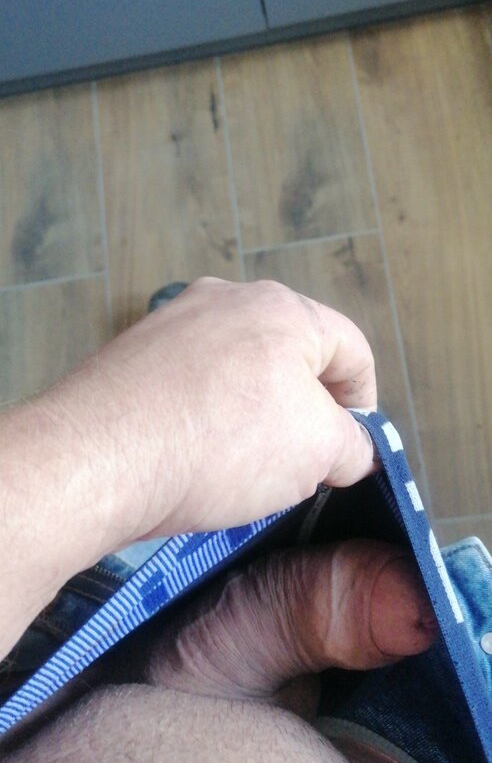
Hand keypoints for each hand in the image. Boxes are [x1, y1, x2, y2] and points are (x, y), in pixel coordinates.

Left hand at [53, 277, 375, 539]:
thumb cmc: (221, 443)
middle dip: (305, 411)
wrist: (98, 457)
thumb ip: (354, 445)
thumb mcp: (319, 452)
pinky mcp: (132, 352)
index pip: (351, 349)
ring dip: (253, 413)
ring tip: (241, 465)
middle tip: (299, 463)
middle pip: (291, 355)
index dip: (363, 405)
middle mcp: (225, 297)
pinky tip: (192, 454)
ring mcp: (172, 321)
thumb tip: (352, 450)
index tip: (349, 451)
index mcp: (283, 307)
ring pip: (238, 368)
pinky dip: (204, 414)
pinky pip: (190, 382)